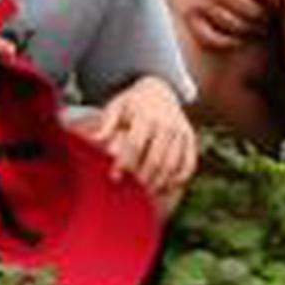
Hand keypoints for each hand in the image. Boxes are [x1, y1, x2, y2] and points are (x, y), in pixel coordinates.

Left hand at [82, 76, 196, 196]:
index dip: (124, 163)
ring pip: (172, 164)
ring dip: (159, 182)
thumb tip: (94, 140)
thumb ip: (106, 124)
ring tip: (146, 194)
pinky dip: (179, 178)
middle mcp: (167, 123)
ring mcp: (181, 131)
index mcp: (147, 115)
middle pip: (155, 158)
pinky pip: (189, 163)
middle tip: (131, 190)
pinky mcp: (190, 138)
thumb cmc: (132, 103)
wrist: (160, 90)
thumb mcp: (116, 106)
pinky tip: (167, 186)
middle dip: (142, 177)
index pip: (135, 145)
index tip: (114, 177)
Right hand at [146, 0, 277, 49]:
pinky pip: (213, 38)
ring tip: (255, 26)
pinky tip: (234, 36)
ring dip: (250, 29)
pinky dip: (228, 40)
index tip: (275, 1)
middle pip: (255, 11)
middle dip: (266, 15)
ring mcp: (201, 5)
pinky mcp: (187, 17)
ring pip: (237, 26)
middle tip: (269, 16)